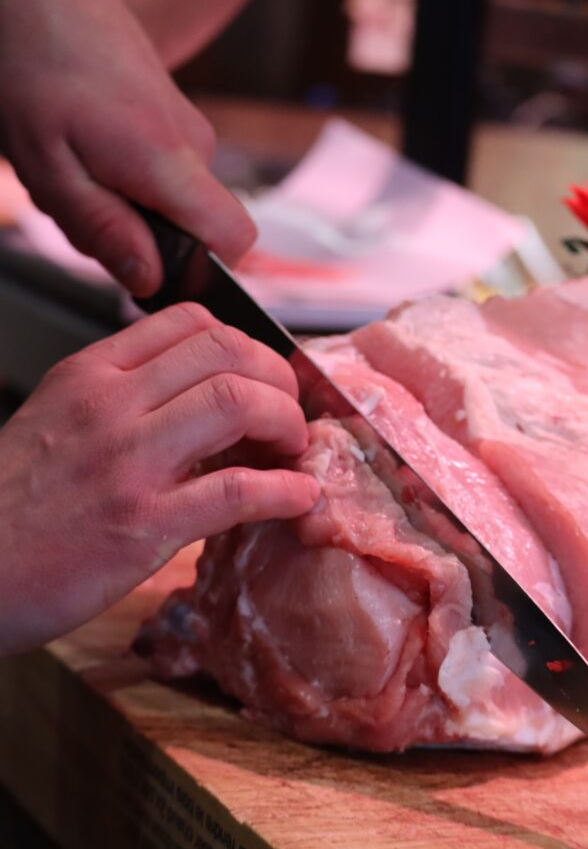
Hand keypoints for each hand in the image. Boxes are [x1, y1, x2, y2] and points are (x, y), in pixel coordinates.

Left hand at [0, 0, 254, 295]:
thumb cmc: (36, 66)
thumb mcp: (50, 168)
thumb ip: (103, 229)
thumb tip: (149, 280)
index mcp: (168, 161)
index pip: (235, 239)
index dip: (206, 270)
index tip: (157, 268)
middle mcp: (195, 146)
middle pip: (195, 229)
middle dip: (141, 237)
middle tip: (82, 204)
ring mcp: (190, 131)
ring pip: (172, 204)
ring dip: (124, 205)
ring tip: (76, 168)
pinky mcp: (177, 122)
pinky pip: (163, 176)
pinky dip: (123, 178)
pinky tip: (87, 151)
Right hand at [0, 304, 319, 653]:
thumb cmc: (9, 506)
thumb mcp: (54, 421)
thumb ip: (119, 399)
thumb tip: (195, 397)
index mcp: (88, 374)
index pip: (191, 323)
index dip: (247, 345)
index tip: (262, 377)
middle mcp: (109, 404)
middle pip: (227, 354)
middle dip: (279, 380)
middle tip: (289, 413)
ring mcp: (127, 463)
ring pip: (238, 403)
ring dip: (287, 424)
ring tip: (293, 449)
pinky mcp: (142, 525)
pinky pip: (237, 491)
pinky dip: (285, 491)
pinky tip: (299, 498)